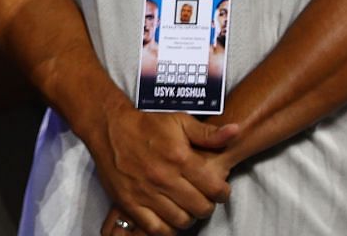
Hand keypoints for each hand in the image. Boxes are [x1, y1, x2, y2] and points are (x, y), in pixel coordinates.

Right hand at [87, 101, 236, 234]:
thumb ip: (208, 133)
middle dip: (207, 205)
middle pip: (200, 208)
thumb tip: (236, 131)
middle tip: (202, 198)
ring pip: (181, 221)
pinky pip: (156, 229)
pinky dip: (167, 228)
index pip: (215, 189)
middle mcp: (164, 177)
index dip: (222, 193)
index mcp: (179, 158)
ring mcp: (146, 192)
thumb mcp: (179, 122)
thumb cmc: (147, 125)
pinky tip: (169, 217)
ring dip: (188, 216)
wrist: (109, 128)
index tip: (219, 190)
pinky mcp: (130, 202)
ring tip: (185, 207)